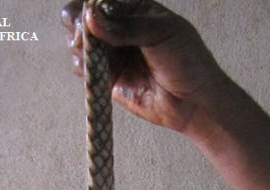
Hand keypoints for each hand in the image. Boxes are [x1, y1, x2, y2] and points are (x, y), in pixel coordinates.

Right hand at [61, 0, 225, 132]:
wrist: (193, 101)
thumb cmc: (186, 60)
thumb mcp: (160, 33)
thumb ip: (125, 26)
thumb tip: (90, 17)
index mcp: (133, 8)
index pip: (101, 0)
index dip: (88, 8)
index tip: (88, 20)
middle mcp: (119, 28)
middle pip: (83, 18)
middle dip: (76, 25)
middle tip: (81, 39)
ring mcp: (113, 54)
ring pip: (79, 43)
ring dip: (77, 47)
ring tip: (88, 55)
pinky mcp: (109, 78)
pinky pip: (85, 69)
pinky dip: (81, 68)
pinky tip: (89, 70)